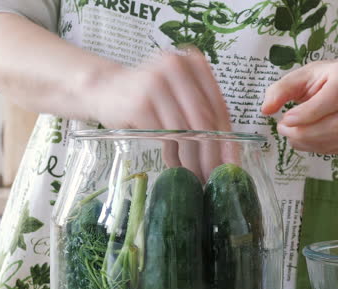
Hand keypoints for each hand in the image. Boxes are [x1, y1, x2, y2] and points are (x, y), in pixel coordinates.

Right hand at [88, 48, 231, 178]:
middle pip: (204, 119)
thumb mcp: (179, 96)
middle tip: (215, 177)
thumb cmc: (149, 96)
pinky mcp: (138, 102)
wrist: (104, 89)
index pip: (218, 106)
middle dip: (211, 153)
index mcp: (193, 62)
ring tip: (196, 177)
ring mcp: (155, 83)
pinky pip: (163, 136)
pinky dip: (172, 156)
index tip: (233, 164)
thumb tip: (227, 155)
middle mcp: (176, 66)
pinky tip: (176, 168)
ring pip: (184, 131)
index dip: (227, 138)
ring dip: (192, 160)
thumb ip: (202, 115)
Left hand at [261, 57, 337, 154]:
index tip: (286, 119)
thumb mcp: (302, 75)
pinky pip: (337, 149)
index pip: (331, 99)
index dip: (307, 114)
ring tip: (291, 132)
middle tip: (283, 128)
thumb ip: (281, 89)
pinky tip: (305, 137)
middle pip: (335, 125)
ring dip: (306, 142)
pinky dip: (315, 147)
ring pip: (335, 140)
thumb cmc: (325, 79)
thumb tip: (266, 109)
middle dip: (304, 132)